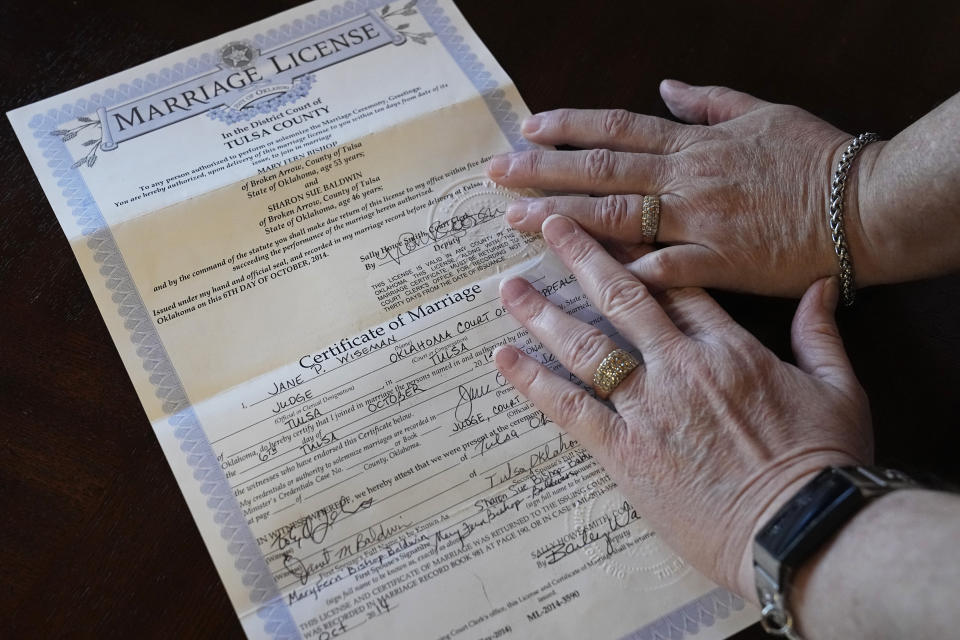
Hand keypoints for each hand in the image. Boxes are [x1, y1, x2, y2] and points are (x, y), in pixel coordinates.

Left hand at [487, 80, 885, 296]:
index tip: (529, 129)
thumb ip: (710, 101)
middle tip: (498, 175)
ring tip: (517, 223)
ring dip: (563, 220)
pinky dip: (627, 270)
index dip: (570, 128)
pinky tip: (584, 278)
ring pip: (618, 217)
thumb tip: (666, 87)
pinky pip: (665, 269)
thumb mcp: (764, 112)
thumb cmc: (817, 159)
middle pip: (602, 172)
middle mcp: (687, 180)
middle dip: (545, 172)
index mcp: (695, 145)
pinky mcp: (720, 264)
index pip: (617, 131)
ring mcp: (700, 222)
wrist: (865, 206)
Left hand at [493, 214, 873, 598]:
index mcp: (730, 349)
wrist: (798, 529)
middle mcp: (680, 366)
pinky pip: (569, 407)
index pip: (679, 287)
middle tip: (549, 226)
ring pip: (586, 346)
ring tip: (508, 287)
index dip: (643, 255)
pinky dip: (533, 381)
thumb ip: (821, 334)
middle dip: (583, 256)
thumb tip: (820, 289)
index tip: (614, 231)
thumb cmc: (824, 464)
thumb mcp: (839, 390)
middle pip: (623, 298)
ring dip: (543, 313)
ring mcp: (648, 407)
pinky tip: (504, 358)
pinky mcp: (624, 451)